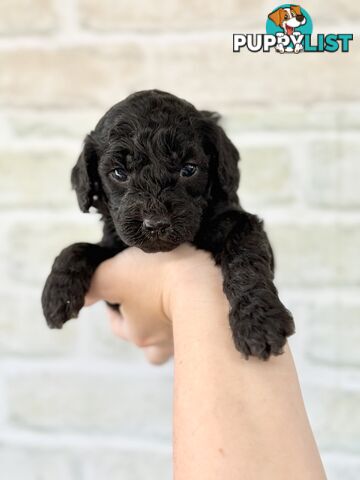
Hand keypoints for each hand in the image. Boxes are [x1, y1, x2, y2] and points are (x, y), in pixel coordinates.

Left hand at [84, 244, 218, 364]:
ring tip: (179, 299)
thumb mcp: (114, 273)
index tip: (122, 285)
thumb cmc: (159, 277)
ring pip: (174, 339)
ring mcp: (190, 340)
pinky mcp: (213, 331)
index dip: (115, 305)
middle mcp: (163, 345)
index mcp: (138, 333)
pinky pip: (198, 328)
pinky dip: (195, 317)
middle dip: (146, 321)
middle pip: (147, 338)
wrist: (208, 282)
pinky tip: (198, 298)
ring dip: (173, 323)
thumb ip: (92, 285)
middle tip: (152, 293)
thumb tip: (79, 298)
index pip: (118, 324)